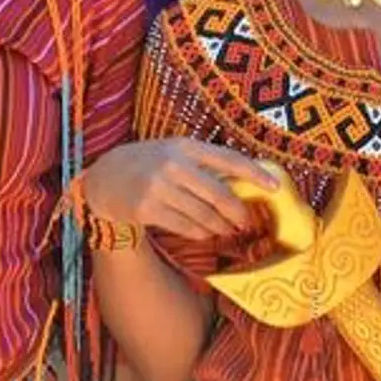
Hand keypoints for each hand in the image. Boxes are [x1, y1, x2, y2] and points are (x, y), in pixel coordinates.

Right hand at [81, 139, 276, 240]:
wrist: (105, 178)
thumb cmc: (149, 164)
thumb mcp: (174, 152)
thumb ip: (203, 164)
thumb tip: (243, 183)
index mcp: (186, 146)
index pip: (229, 159)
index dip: (255, 174)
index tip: (275, 187)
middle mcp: (173, 164)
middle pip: (219, 193)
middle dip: (238, 212)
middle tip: (246, 222)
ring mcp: (159, 187)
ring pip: (203, 214)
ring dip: (220, 226)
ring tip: (226, 230)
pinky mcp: (146, 208)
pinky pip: (184, 226)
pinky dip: (200, 233)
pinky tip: (207, 234)